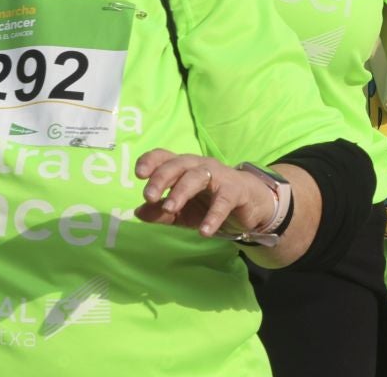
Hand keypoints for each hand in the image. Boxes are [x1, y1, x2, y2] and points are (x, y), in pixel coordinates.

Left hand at [133, 151, 272, 237]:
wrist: (249, 206)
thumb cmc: (208, 204)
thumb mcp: (180, 213)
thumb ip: (159, 213)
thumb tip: (137, 212)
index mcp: (182, 168)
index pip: (163, 156)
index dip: (150, 161)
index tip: (138, 175)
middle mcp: (199, 166)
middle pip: (178, 164)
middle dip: (161, 178)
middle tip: (149, 196)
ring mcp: (218, 175)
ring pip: (197, 176)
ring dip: (182, 191)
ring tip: (170, 208)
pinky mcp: (236, 190)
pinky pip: (223, 200)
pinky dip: (213, 215)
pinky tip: (204, 231)